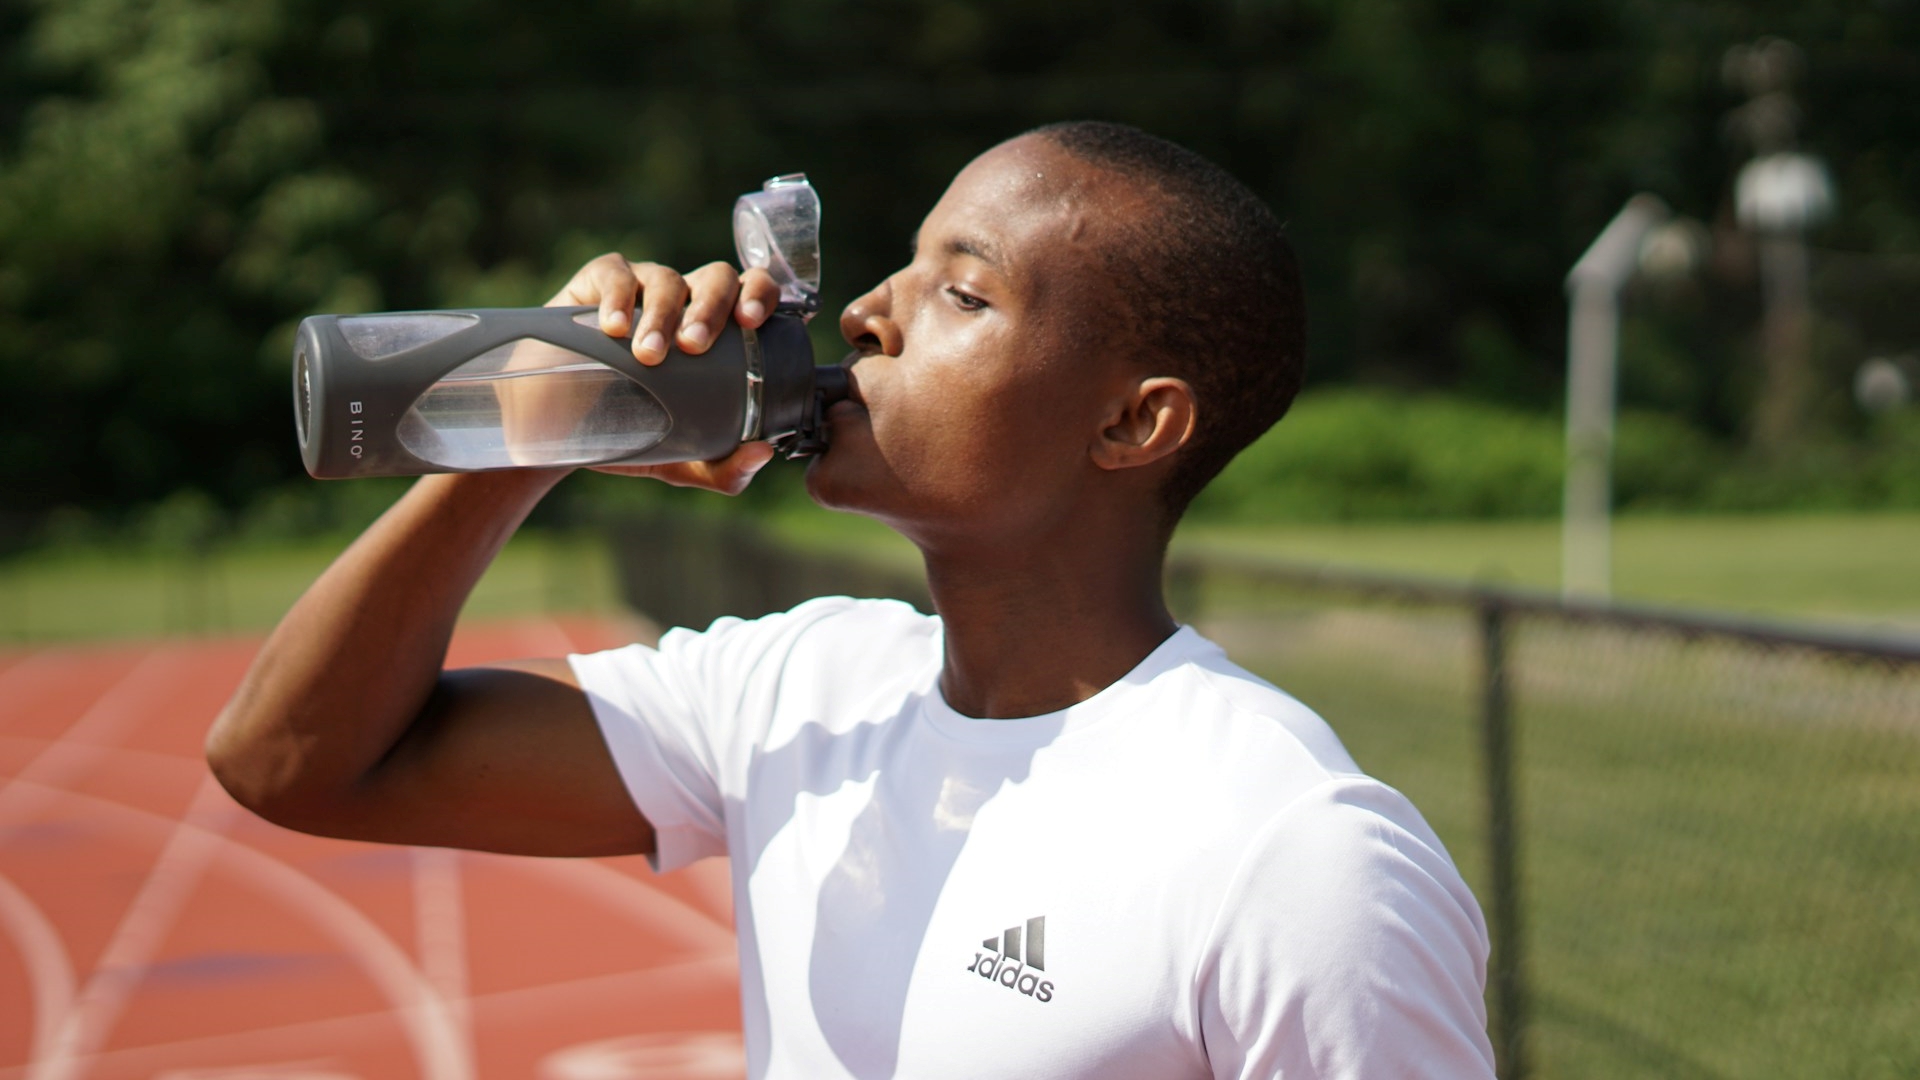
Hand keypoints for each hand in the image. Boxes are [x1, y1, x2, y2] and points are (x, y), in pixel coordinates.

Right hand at [545, 253, 783, 492]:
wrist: (564, 430)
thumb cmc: (636, 432)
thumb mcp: (683, 459)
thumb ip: (725, 469)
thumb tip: (762, 454)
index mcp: (721, 331)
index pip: (754, 292)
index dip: (760, 294)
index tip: (750, 322)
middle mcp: (688, 302)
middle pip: (717, 278)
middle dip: (711, 307)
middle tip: (694, 346)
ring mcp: (644, 288)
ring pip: (668, 280)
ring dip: (663, 315)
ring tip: (648, 354)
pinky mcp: (598, 283)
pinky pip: (616, 274)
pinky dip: (618, 297)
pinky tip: (613, 326)